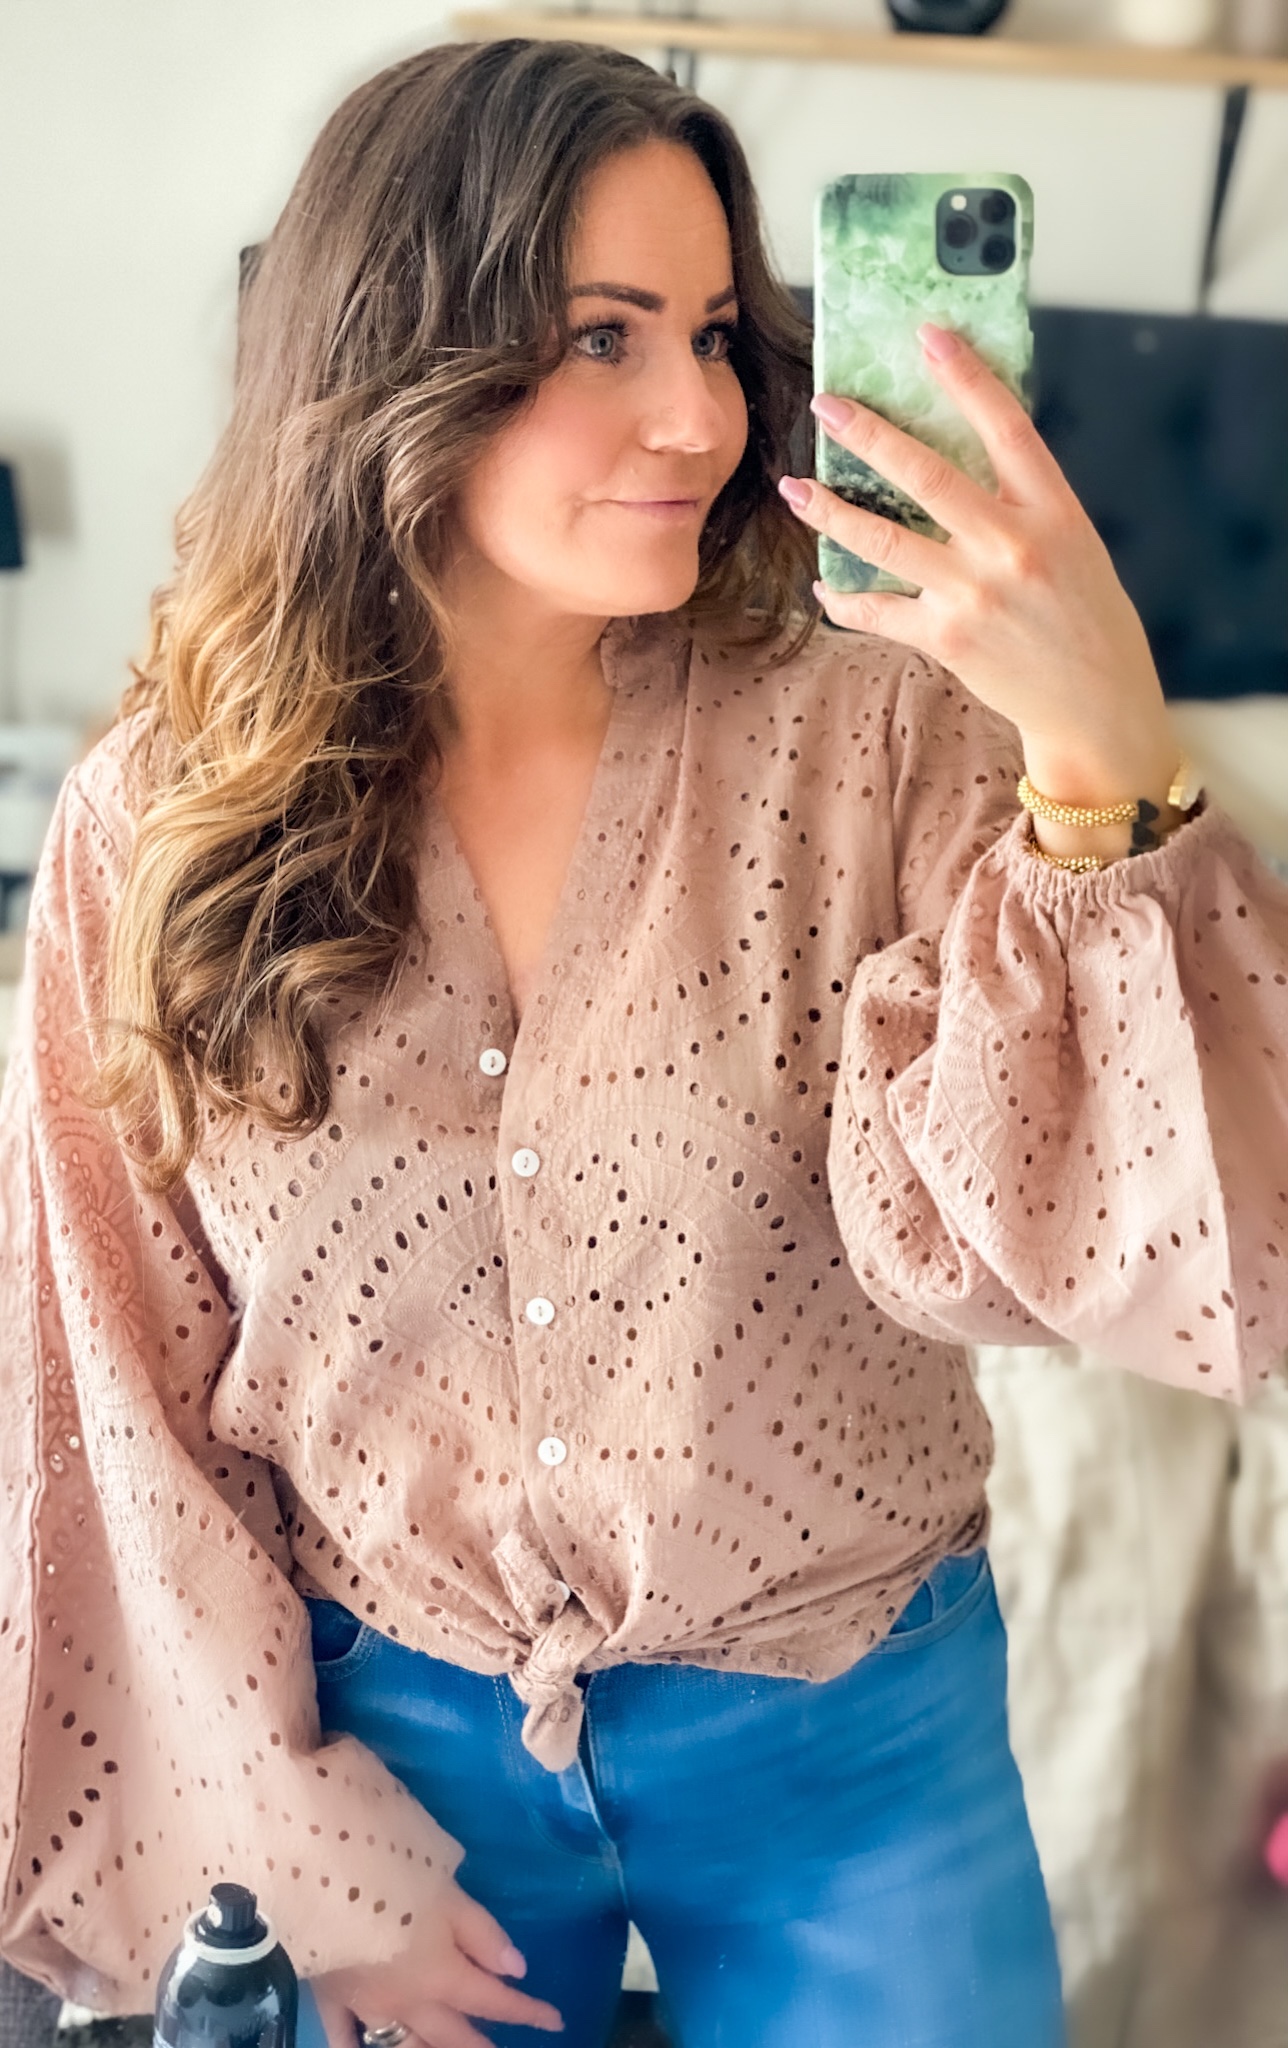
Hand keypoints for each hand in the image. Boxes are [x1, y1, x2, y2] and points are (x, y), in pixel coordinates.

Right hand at [310, 1873, 563, 2047]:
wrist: (309, 1873)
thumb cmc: (387, 1870)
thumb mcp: (446, 1889)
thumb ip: (480, 1931)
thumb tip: (515, 1968)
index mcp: (440, 1972)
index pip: (493, 2000)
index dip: (526, 2010)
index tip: (555, 2019)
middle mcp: (406, 1999)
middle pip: (452, 2036)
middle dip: (480, 2047)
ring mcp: (364, 2002)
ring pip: (404, 2042)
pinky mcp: (329, 1993)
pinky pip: (344, 2033)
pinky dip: (355, 2045)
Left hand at [778, 323, 1176, 812]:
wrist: (1096, 701)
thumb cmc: (1083, 612)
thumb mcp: (1071, 541)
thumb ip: (1022, 499)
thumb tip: (960, 446)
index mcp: (1054, 510)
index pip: (1007, 426)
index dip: (966, 376)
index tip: (928, 335)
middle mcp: (1014, 546)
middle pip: (929, 476)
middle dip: (870, 436)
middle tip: (827, 406)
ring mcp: (977, 595)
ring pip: (887, 541)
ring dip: (832, 512)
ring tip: (794, 488)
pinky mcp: (949, 640)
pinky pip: (879, 611)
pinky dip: (844, 598)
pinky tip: (822, 583)